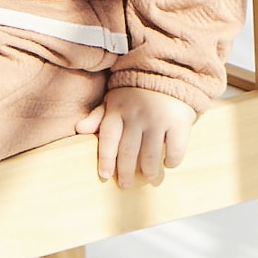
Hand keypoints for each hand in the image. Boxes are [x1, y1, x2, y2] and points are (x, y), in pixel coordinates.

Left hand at [75, 89, 195, 187]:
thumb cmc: (137, 92)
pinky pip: (174, 150)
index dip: (105, 160)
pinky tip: (168, 164)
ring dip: (148, 170)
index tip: (105, 176)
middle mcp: (136, 115)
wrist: (169, 72)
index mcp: (118, 109)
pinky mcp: (178, 122)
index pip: (108, 138)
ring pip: (150, 155)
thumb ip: (98, 116)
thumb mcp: (114, 99)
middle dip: (125, 173)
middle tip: (125, 185)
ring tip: (147, 175)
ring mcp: (158, 119)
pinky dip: (171, 161)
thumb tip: (79, 129)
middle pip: (127, 152)